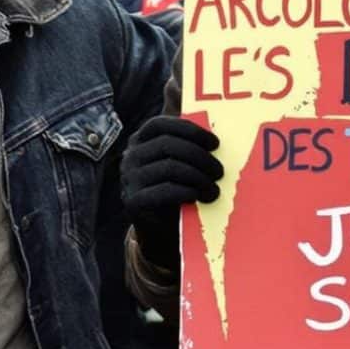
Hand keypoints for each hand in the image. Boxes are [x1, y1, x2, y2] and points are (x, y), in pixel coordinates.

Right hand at [119, 116, 221, 268]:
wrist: (158, 228)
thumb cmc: (175, 189)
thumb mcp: (179, 164)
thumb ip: (187, 146)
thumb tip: (219, 120)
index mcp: (140, 141)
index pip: (160, 125)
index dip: (189, 131)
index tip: (215, 143)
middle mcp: (130, 157)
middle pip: (169, 146)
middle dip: (200, 157)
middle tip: (221, 170)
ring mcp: (129, 179)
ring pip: (170, 168)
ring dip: (199, 178)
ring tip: (215, 189)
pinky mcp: (133, 201)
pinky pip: (165, 190)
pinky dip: (188, 192)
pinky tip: (201, 197)